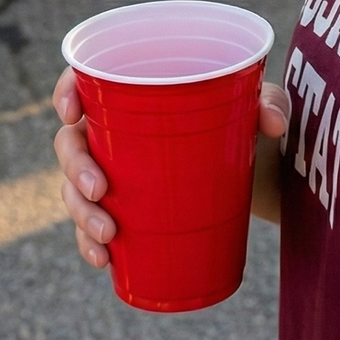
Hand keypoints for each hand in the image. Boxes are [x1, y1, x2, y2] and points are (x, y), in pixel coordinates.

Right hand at [53, 67, 289, 269]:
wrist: (260, 169)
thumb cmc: (249, 120)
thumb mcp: (263, 103)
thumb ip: (272, 103)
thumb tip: (272, 122)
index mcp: (140, 89)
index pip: (88, 80)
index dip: (67, 90)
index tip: (70, 112)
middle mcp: (118, 130)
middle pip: (72, 141)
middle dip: (75, 168)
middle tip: (100, 190)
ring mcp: (118, 172)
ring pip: (76, 188)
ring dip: (81, 214)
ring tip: (108, 234)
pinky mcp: (127, 208)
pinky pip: (92, 226)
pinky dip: (90, 244)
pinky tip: (103, 259)